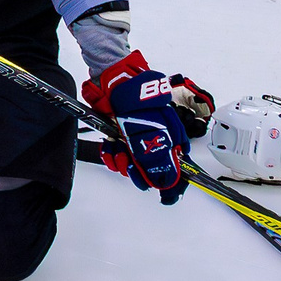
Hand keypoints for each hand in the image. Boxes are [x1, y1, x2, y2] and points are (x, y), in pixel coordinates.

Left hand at [81, 53, 213, 202]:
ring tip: (117, 150)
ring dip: (120, 161)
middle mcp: (152, 143)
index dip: (166, 183)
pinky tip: (109, 147)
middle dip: (136, 171)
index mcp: (168, 142)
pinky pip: (114, 155)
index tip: (165, 196)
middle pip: (146, 171)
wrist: (118, 84)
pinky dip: (110, 154)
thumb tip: (166, 182)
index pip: (171, 170)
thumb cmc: (142, 105)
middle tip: (130, 164)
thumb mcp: (156, 133)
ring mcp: (134, 140)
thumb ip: (160, 158)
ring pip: (128, 164)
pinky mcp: (117, 137)